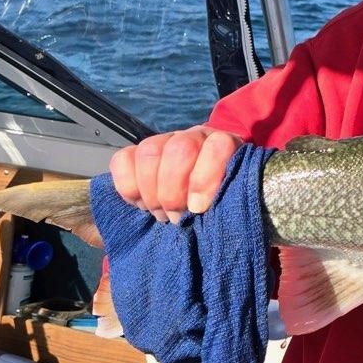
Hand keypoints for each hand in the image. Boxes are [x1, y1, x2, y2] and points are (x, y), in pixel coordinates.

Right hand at [108, 125, 241, 222]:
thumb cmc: (227, 208)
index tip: (199, 209)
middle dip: (173, 190)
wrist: (206, 205)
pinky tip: (139, 204)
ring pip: (150, 151)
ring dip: (151, 191)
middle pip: (178, 148)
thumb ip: (237, 208)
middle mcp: (197, 138)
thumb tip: (237, 225)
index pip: (218, 145)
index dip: (205, 178)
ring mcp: (166, 142)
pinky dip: (127, 186)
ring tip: (161, 215)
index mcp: (228, 147)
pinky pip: (123, 160)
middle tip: (177, 218)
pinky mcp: (138, 155)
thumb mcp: (239, 208)